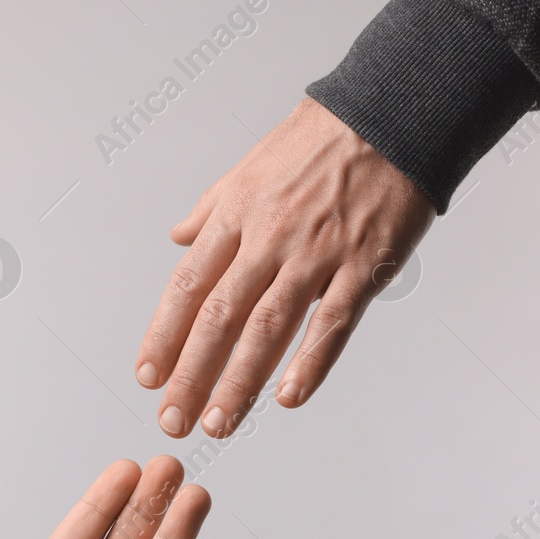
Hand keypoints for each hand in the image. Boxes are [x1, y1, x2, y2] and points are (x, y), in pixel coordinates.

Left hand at [135, 97, 435, 437]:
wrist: (390, 117)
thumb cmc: (320, 142)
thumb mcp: (249, 167)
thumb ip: (211, 210)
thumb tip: (180, 239)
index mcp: (237, 215)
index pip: (188, 287)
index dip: (164, 336)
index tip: (149, 376)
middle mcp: (269, 238)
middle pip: (219, 318)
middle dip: (191, 374)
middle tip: (172, 419)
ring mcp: (316, 255)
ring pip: (268, 329)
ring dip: (239, 382)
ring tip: (219, 422)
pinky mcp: (363, 267)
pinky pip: (332, 323)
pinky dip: (310, 363)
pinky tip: (289, 397)